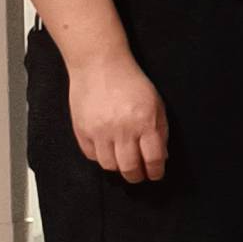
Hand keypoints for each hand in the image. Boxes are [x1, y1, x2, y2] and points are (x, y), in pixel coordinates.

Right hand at [66, 48, 168, 181]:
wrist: (100, 65)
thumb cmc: (132, 83)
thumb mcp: (156, 104)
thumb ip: (160, 132)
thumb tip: (161, 157)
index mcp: (145, 123)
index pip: (153, 159)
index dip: (155, 172)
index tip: (155, 175)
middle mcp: (121, 130)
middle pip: (129, 168)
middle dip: (137, 176)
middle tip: (139, 175)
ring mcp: (99, 131)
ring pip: (109, 165)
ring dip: (118, 169)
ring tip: (123, 164)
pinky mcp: (82, 130)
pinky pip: (91, 155)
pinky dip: (101, 157)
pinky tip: (108, 151)